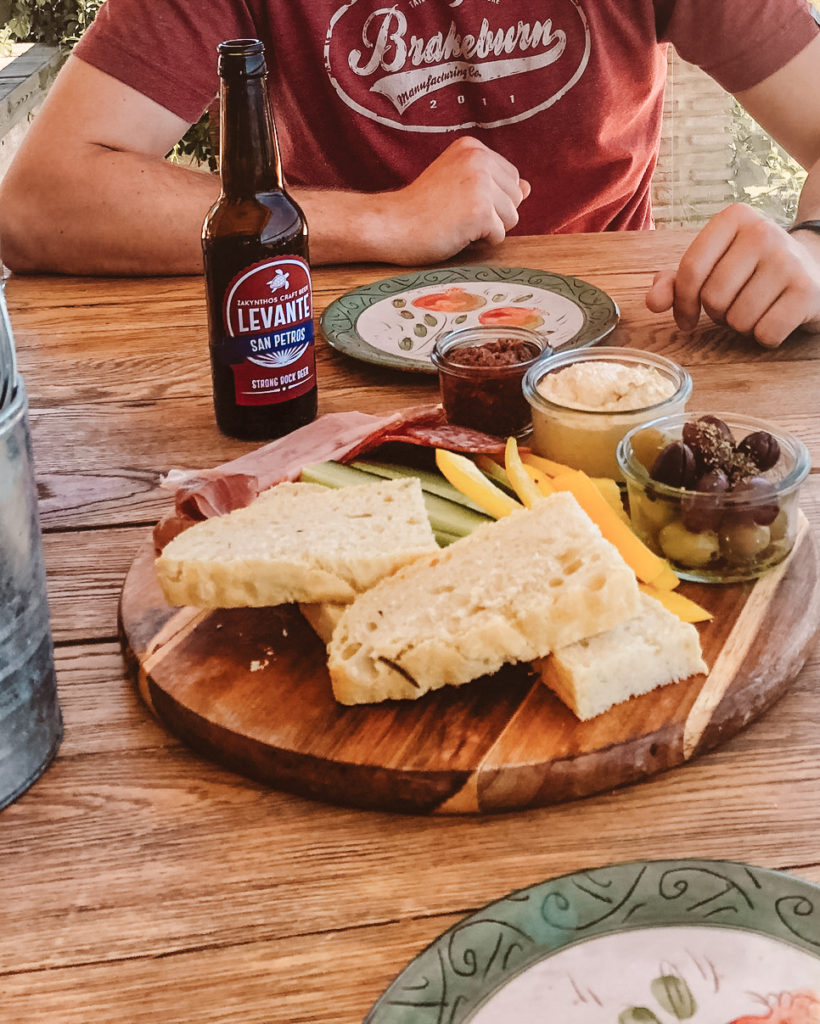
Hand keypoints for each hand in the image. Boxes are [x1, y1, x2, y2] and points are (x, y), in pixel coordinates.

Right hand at [380, 137, 530, 264]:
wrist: (391, 224)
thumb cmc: (420, 209)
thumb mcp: (457, 184)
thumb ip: (493, 183)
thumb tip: (527, 188)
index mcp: (473, 148)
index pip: (510, 179)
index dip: (489, 199)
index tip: (456, 201)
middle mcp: (479, 159)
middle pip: (515, 198)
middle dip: (493, 214)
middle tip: (455, 214)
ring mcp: (481, 184)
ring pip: (512, 218)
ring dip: (487, 229)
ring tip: (456, 223)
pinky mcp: (480, 210)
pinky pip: (499, 236)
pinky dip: (479, 242)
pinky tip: (456, 233)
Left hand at [645, 203, 819, 347]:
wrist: (813, 268)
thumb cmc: (751, 270)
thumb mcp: (712, 265)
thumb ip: (675, 281)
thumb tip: (653, 302)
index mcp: (733, 218)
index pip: (690, 270)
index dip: (682, 303)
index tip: (686, 317)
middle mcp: (762, 231)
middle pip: (713, 298)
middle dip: (717, 314)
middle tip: (734, 305)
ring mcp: (788, 259)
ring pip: (737, 320)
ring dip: (741, 326)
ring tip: (756, 308)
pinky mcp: (807, 290)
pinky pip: (765, 333)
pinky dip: (765, 336)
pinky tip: (776, 317)